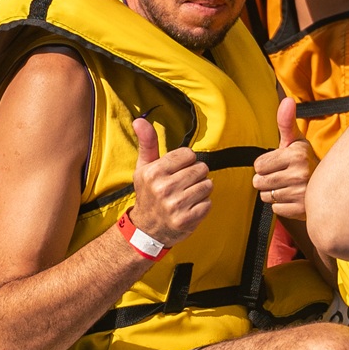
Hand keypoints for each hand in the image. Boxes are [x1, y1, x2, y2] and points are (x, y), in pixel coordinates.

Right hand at [128, 117, 214, 242]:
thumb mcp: (144, 168)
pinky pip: (209, 203)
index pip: (189, 154)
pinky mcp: (187, 220)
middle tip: (182, 185)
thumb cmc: (148, 194)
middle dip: (195, 175)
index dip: (186, 162)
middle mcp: (164, 188)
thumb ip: (147, 143)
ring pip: (208, 185)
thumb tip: (139, 120)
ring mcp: (176, 205)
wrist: (147, 229)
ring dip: (201, 190)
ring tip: (187, 196)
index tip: (176, 171)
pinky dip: (203, 205)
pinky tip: (190, 208)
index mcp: (154, 172)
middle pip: (201, 168)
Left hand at [254, 97, 313, 223]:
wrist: (327, 185)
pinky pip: (275, 209)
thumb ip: (285, 122)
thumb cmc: (304, 160)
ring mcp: (301, 193)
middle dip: (267, 180)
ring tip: (288, 186)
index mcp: (296, 154)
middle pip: (259, 182)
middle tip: (283, 176)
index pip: (258, 165)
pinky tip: (293, 198)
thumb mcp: (295, 140)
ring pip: (266, 196)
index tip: (280, 163)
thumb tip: (287, 100)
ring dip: (274, 193)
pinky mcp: (301, 210)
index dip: (266, 165)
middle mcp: (300, 173)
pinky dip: (282, 206)